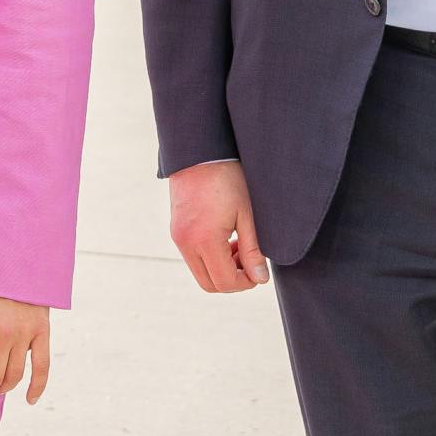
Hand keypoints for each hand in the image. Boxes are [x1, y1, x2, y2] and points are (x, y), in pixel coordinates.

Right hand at [167, 160, 268, 291]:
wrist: (199, 152)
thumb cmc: (227, 178)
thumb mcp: (247, 214)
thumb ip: (254, 250)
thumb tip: (260, 279)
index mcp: (204, 239)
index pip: (225, 282)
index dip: (246, 283)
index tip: (259, 271)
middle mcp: (186, 242)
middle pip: (209, 284)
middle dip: (232, 280)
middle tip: (249, 261)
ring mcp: (178, 236)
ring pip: (200, 272)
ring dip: (221, 268)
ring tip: (239, 245)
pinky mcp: (176, 230)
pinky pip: (193, 257)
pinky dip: (210, 257)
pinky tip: (226, 237)